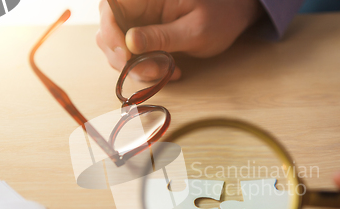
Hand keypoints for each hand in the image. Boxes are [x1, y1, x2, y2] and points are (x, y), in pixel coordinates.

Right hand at [96, 0, 261, 80]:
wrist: (232, 17)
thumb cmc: (219, 17)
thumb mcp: (194, 29)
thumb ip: (162, 36)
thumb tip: (129, 42)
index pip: (109, 8)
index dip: (110, 32)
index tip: (126, 55)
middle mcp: (135, 5)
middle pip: (107, 31)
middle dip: (124, 58)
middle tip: (153, 72)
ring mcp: (136, 21)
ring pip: (116, 47)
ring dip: (135, 67)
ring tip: (165, 72)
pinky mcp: (141, 36)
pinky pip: (130, 56)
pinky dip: (143, 69)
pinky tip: (166, 71)